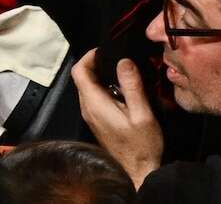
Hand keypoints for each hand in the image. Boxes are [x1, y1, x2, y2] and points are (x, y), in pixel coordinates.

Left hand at [72, 50, 161, 187]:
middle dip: (97, 64)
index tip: (106, 50)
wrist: (138, 171)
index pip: (79, 71)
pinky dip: (105, 88)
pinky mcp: (97, 121)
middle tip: (119, 60)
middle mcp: (87, 107)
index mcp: (94, 103)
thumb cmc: (142, 145)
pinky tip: (124, 91)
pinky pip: (95, 98)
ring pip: (89, 88)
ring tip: (124, 73)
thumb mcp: (142, 113)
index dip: (89, 56)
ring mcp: (91, 115)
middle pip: (82, 78)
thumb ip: (131, 86)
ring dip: (102, 77)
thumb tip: (123, 60)